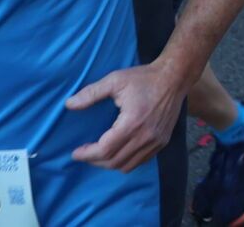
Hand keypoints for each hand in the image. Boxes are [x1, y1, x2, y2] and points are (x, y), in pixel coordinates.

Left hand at [66, 61, 192, 171]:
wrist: (174, 78)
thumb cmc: (143, 78)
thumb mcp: (115, 80)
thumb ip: (91, 94)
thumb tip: (68, 104)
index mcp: (132, 123)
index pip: (105, 150)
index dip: (88, 154)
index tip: (76, 152)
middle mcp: (145, 137)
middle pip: (114, 161)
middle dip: (95, 161)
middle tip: (84, 154)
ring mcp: (156, 142)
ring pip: (127, 165)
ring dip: (110, 164)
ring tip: (98, 155)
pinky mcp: (162, 142)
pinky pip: (140, 161)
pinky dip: (126, 162)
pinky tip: (118, 152)